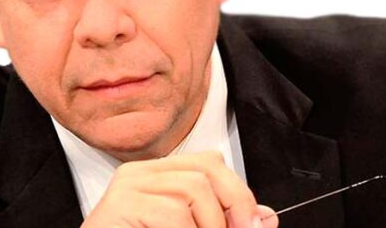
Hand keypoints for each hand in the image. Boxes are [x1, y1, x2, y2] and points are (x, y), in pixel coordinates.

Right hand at [81, 151, 278, 227]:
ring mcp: (126, 187)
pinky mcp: (118, 206)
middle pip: (206, 170)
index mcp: (156, 178)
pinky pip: (173, 214)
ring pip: (194, 190)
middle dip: (234, 205)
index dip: (237, 192)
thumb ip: (224, 226)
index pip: (209, 163)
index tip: (249, 226)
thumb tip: (267, 218)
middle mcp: (139, 174)